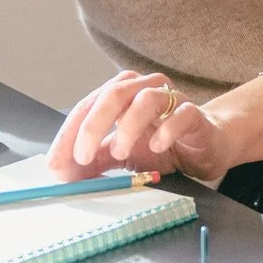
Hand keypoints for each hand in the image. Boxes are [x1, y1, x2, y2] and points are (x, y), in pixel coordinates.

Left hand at [49, 71, 239, 183]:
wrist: (205, 145)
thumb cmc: (161, 144)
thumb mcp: (119, 155)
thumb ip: (93, 160)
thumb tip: (63, 173)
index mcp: (119, 95)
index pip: (87, 107)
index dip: (68, 135)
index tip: (57, 162)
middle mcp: (143, 89)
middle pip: (112, 94)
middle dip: (92, 126)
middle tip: (81, 156)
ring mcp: (171, 99)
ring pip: (146, 99)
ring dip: (128, 127)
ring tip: (119, 152)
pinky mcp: (195, 114)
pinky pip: (181, 115)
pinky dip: (166, 130)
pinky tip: (157, 146)